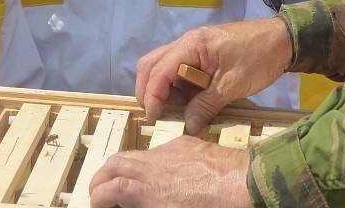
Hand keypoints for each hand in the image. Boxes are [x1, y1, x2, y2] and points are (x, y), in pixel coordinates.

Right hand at [89, 136, 251, 207]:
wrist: (247, 185)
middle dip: (101, 178)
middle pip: (113, 164)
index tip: (97, 207)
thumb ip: (149, 205)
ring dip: (122, 167)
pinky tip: (158, 173)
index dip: (97, 200)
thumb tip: (139, 202)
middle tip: (99, 193)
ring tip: (122, 182)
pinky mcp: (185, 144)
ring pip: (134, 154)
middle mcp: (151, 167)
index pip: (106, 191)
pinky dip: (148, 161)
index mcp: (145, 190)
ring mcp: (168, 152)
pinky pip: (158, 150)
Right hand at [135, 18, 291, 133]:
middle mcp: (185, 43)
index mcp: (191, 45)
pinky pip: (179, 71)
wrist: (282, 40)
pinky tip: (189, 103)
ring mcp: (193, 48)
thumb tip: (187, 125)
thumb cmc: (258, 58)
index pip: (158, 71)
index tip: (154, 119)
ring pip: (163, 68)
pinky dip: (178, 88)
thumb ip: (206, 104)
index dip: (152, 97)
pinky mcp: (201, 55)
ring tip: (176, 111)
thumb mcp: (232, 85)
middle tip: (156, 115)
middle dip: (148, 91)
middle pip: (151, 65)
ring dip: (164, 90)